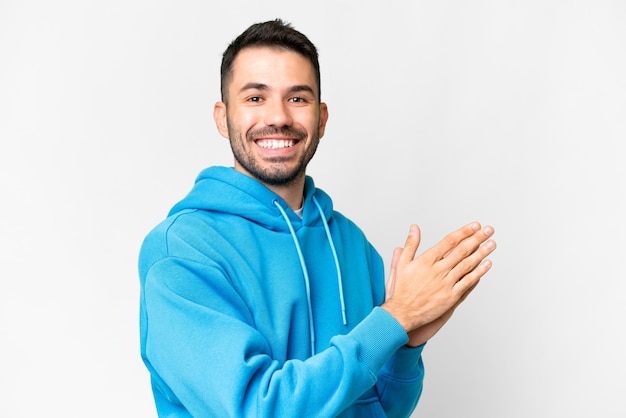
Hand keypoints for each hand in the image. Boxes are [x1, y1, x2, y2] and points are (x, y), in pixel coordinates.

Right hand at [381, 222, 495, 340]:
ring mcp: (445, 283)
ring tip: (492, 244)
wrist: (402, 313)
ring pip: (467, 265)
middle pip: (461, 250)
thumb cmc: (402, 289)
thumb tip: (415, 228)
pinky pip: (468, 282)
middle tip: (488, 230)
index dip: (464, 232)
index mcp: (426, 260)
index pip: (449, 241)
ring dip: (481, 253)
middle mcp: (437, 270)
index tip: (474, 226)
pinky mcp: (450, 296)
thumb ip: (410, 244)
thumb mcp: (402, 264)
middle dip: (477, 238)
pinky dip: (479, 273)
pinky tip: (487, 264)